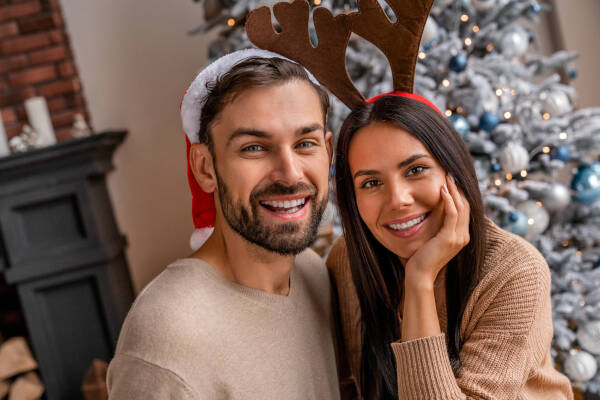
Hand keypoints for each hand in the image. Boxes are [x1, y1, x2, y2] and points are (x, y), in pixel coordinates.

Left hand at [404, 174, 470, 288]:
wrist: (420, 274)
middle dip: (459, 189)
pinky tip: (442, 191)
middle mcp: (463, 236)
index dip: (460, 195)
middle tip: (451, 175)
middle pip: (466, 206)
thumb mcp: (433, 238)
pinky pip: (452, 214)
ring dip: (454, 191)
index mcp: (461, 236)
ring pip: (460, 208)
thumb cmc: (422, 256)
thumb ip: (438, 226)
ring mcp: (458, 238)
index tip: (452, 182)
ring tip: (447, 178)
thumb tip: (434, 211)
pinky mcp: (449, 238)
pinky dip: (448, 201)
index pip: (464, 210)